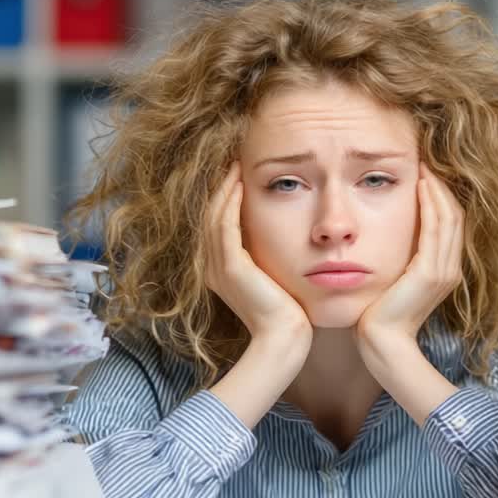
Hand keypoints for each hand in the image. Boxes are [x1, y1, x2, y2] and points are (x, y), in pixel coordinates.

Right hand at [205, 163, 311, 345]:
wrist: (284, 338)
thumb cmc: (288, 313)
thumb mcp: (275, 277)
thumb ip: (269, 256)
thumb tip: (284, 233)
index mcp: (221, 270)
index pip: (216, 224)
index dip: (223, 197)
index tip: (237, 173)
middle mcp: (213, 267)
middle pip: (209, 215)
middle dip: (220, 186)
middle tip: (232, 160)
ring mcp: (219, 267)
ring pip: (213, 216)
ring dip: (224, 187)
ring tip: (234, 164)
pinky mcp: (230, 266)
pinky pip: (223, 224)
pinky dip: (229, 201)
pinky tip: (239, 182)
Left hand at [355, 165, 464, 356]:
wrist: (382, 342)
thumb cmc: (380, 314)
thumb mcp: (395, 280)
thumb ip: (401, 259)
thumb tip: (389, 236)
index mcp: (445, 271)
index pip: (451, 224)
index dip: (443, 196)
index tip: (427, 173)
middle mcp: (450, 269)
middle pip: (455, 216)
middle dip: (442, 186)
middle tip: (427, 160)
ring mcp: (443, 271)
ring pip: (449, 217)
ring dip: (437, 189)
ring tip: (424, 166)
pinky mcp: (430, 272)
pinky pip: (435, 229)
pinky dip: (430, 204)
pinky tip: (420, 185)